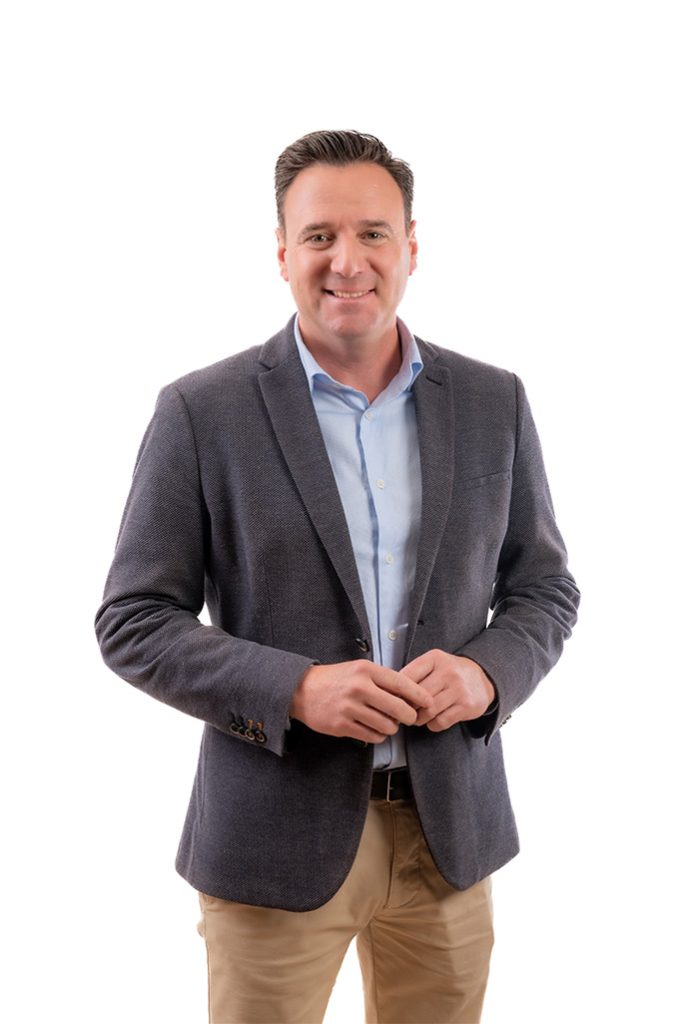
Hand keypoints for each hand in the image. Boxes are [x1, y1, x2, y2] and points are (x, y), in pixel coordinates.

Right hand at [289, 660, 432, 743]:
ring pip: (386, 726)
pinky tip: (374, 729)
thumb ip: (383, 680)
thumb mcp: (359, 669)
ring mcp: (349, 708)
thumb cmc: (335, 679)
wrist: (302, 690)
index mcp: (366, 670)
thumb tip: (410, 695)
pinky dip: (378, 736)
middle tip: (409, 718)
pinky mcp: (341, 725)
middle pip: (398, 708)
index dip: (419, 695)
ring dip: (392, 728)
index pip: (401, 684)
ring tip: (388, 723)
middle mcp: (359, 688)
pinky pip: (371, 736)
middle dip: (409, 717)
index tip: (428, 702)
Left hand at [400, 650, 495, 731]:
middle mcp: (448, 672)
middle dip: (407, 708)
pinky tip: (433, 720)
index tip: (393, 699)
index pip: (406, 676)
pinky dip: (432, 725)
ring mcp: (459, 689)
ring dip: (418, 719)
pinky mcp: (467, 706)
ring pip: (428, 711)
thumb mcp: (433, 664)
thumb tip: (389, 691)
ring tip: (417, 718)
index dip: (396, 692)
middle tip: (404, 712)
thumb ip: (414, 674)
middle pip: (417, 697)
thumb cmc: (450, 672)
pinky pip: (441, 722)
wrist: (483, 678)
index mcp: (435, 658)